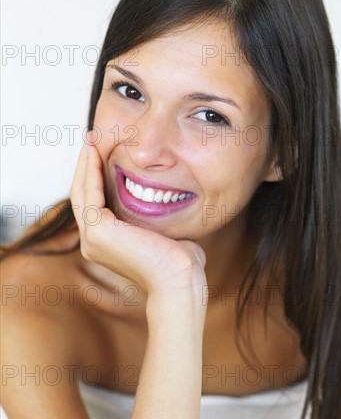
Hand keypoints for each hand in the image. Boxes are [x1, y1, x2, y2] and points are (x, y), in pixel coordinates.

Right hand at [70, 135, 206, 297]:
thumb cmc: (179, 262)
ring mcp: (91, 239)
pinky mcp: (97, 232)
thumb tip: (170, 202)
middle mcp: (92, 242)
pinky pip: (90, 193)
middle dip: (86, 166)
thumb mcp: (163, 233)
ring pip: (82, 191)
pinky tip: (96, 152)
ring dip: (85, 164)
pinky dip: (91, 171)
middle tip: (91, 141)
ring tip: (91, 141)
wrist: (180, 278)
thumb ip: (157, 220)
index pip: (94, 204)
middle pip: (82, 195)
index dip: (95, 178)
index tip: (102, 153)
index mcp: (105, 244)